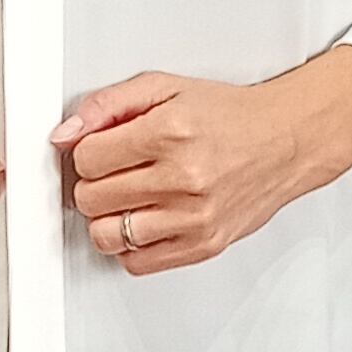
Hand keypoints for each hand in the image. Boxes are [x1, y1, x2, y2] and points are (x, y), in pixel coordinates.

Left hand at [47, 72, 309, 272]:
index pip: (86, 158)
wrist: (286, 140)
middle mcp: (183, 178)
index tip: (102, 150)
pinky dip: (131, 245)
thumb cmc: (229, 116)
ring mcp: (193, 217)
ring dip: (108, 217)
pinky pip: (136, 262)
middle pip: (91, 198)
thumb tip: (64, 134)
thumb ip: (108, 106)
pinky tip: (145, 220)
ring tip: (128, 198)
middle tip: (116, 172)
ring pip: (107, 235)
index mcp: (169, 133)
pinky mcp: (203, 245)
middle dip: (94, 183)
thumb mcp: (165, 88)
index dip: (87, 152)